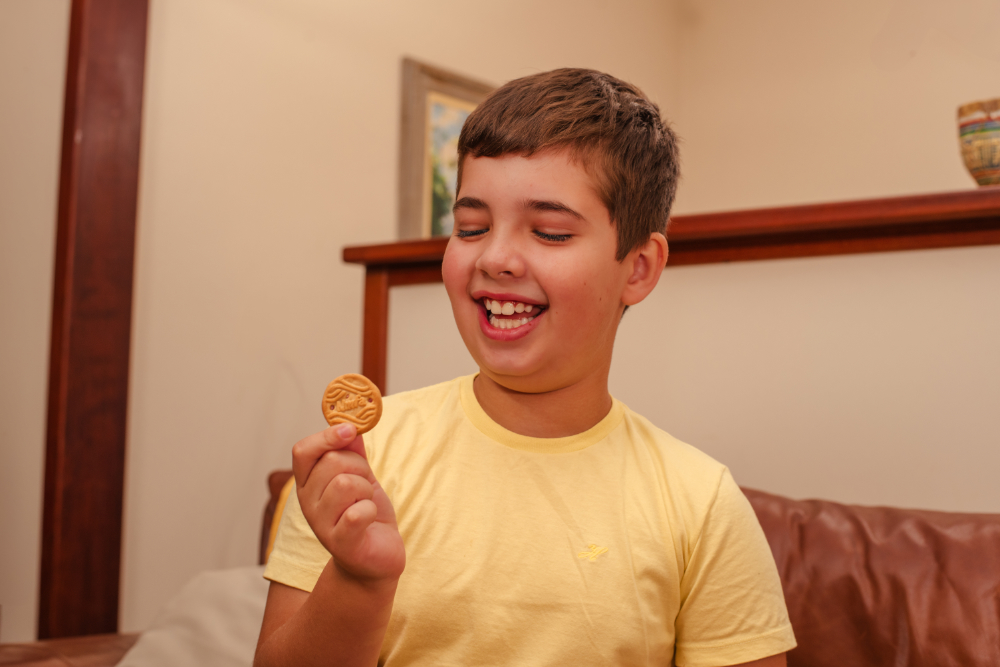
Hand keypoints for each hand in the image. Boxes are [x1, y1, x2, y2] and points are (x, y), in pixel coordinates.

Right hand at [292, 423, 404, 581]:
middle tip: (364, 486)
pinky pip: (357, 512)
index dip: (326, 437)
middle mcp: (308, 503)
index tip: (349, 430)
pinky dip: (370, 511)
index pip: (302, 451)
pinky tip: (369, 520)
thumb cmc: (366, 514)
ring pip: (346, 484)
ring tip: (365, 504)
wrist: (376, 558)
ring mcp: (321, 525)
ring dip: (366, 490)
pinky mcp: (341, 544)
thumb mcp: (361, 476)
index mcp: (308, 483)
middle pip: (332, 462)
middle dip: (359, 467)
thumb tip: (351, 424)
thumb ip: (353, 451)